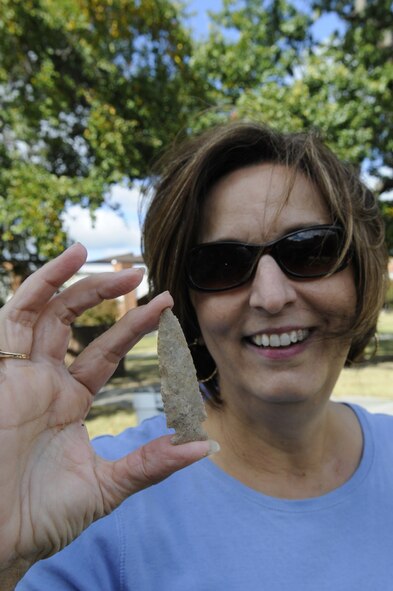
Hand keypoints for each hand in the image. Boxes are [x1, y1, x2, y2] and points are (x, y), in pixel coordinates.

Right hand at [0, 244, 212, 575]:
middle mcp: (43, 381)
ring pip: (44, 310)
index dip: (133, 327)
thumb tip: (205, 446)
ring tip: (99, 257)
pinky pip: (15, 316)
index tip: (164, 306)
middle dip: (105, 295)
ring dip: (72, 280)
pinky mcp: (0, 370)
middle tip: (143, 275)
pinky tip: (67, 263)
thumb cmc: (42, 517)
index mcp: (67, 401)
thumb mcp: (107, 486)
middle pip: (74, 320)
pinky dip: (38, 286)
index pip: (104, 351)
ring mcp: (20, 373)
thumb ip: (152, 462)